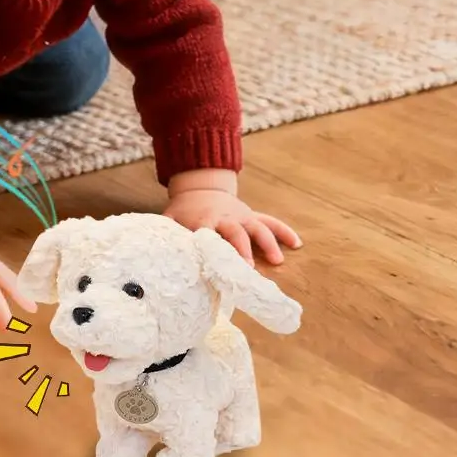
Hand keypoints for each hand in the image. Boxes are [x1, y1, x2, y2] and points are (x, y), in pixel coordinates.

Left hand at [164, 181, 301, 266]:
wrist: (199, 187)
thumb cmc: (184, 211)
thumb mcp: (170, 219)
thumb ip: (167, 235)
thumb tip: (159, 256)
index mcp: (203, 220)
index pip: (208, 233)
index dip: (212, 247)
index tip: (216, 264)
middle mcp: (225, 217)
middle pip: (236, 232)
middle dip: (242, 250)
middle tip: (248, 269)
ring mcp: (242, 215)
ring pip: (258, 226)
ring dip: (268, 243)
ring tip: (278, 260)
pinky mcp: (252, 215)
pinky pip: (271, 221)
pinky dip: (284, 231)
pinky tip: (297, 243)